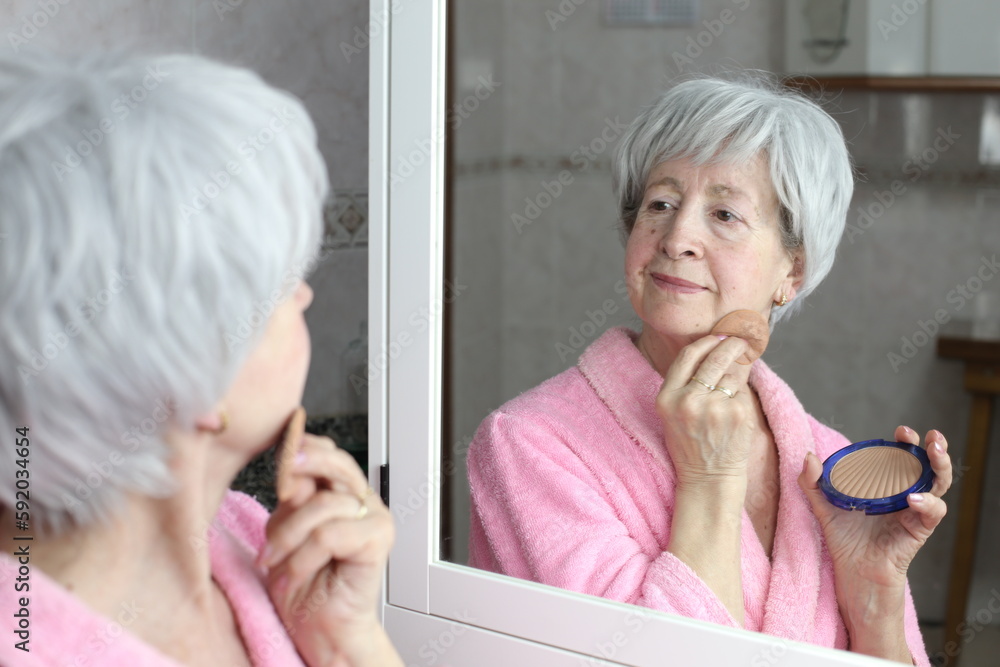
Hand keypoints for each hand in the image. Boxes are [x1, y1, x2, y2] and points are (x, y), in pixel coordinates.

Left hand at [259, 434, 396, 666]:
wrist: (320, 628)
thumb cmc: (303, 585)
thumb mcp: (284, 533)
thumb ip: (292, 501)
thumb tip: (291, 468)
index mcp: (339, 493)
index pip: (327, 453)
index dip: (302, 447)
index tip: (278, 450)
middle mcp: (361, 500)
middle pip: (336, 462)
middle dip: (302, 463)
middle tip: (281, 474)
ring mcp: (374, 518)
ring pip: (323, 504)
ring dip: (288, 536)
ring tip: (274, 560)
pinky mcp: (378, 540)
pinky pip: (330, 534)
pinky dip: (303, 556)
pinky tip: (294, 573)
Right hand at [656, 334, 754, 489]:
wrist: (708, 479)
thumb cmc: (691, 444)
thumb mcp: (673, 413)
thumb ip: (686, 383)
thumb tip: (715, 348)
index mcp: (666, 398)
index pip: (687, 356)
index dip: (706, 342)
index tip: (719, 336)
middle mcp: (688, 400)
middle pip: (714, 358)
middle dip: (731, 345)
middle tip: (740, 341)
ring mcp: (714, 407)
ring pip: (731, 374)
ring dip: (736, 377)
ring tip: (730, 395)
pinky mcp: (737, 414)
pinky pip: (743, 392)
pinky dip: (742, 396)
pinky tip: (735, 412)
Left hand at [798, 427, 950, 660]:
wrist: (852, 573)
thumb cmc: (844, 539)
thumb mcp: (824, 506)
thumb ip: (813, 483)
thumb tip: (808, 458)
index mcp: (886, 486)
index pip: (902, 458)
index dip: (906, 442)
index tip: (900, 431)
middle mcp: (904, 495)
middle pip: (927, 467)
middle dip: (932, 449)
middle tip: (929, 437)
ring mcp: (914, 512)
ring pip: (938, 485)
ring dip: (941, 467)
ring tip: (934, 452)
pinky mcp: (918, 530)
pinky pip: (932, 513)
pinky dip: (927, 504)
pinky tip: (913, 498)